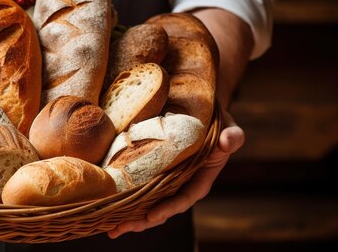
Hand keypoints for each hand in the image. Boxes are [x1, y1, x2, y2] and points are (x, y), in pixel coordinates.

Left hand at [107, 108, 244, 237]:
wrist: (198, 108)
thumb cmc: (217, 120)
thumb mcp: (229, 126)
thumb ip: (232, 136)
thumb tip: (228, 142)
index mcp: (200, 179)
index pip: (184, 198)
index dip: (169, 208)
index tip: (152, 215)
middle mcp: (180, 182)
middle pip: (160, 207)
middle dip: (141, 221)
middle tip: (119, 229)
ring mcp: (163, 177)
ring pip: (145, 201)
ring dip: (128, 216)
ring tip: (109, 229)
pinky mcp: (149, 168)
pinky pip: (135, 184)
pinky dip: (122, 195)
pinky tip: (106, 204)